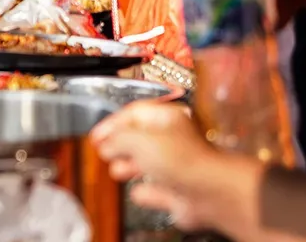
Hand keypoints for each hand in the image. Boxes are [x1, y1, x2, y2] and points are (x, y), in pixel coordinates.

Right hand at [90, 102, 256, 233]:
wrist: (208, 192)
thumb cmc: (182, 159)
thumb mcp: (139, 140)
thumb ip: (118, 138)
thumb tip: (106, 143)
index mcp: (167, 118)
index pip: (135, 113)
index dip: (113, 122)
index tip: (97, 133)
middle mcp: (174, 140)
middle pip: (141, 138)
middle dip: (120, 144)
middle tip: (104, 150)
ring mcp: (177, 167)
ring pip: (148, 164)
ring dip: (129, 167)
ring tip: (115, 169)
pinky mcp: (178, 193)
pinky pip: (157, 191)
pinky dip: (146, 192)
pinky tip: (137, 193)